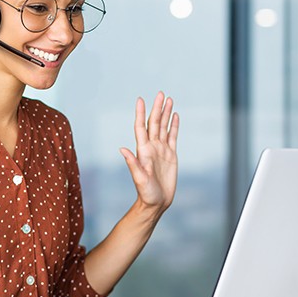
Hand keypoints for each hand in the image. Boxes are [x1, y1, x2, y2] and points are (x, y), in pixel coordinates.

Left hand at [120, 92, 179, 217]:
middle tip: (160, 93)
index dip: (141, 113)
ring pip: (164, 127)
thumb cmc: (146, 193)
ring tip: (169, 99)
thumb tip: (122, 149)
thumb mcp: (139, 179)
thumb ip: (132, 164)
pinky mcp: (171, 155)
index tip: (140, 99)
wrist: (156, 202)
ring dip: (166, 113)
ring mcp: (162, 150)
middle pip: (154, 123)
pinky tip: (175, 116)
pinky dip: (174, 125)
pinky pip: (173, 137)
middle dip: (157, 108)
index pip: (141, 127)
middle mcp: (152, 147)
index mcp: (143, 150)